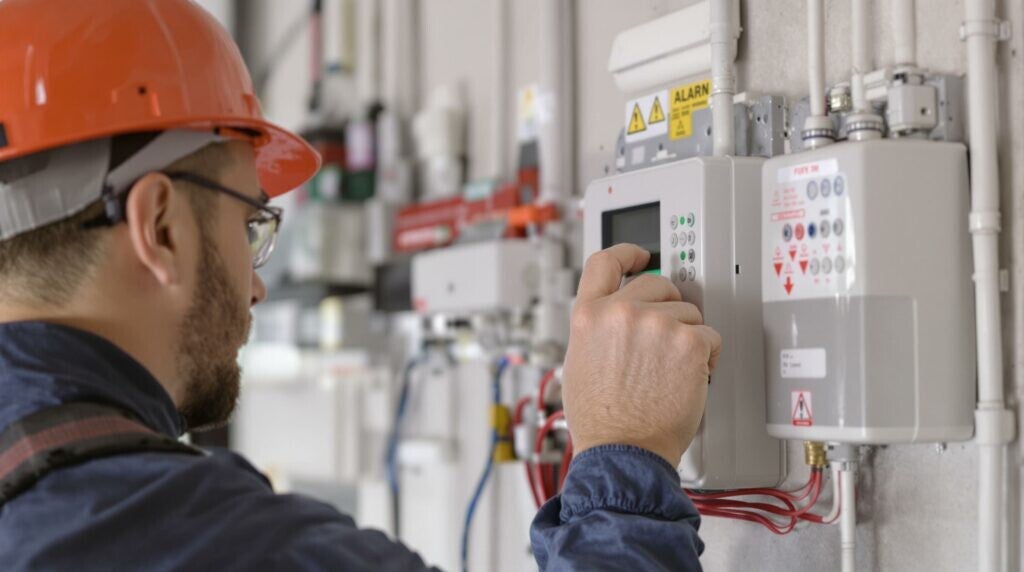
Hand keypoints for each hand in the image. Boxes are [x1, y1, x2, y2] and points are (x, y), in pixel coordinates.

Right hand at [562, 244, 721, 466]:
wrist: (623, 451)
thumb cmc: (601, 421)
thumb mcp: (579, 362)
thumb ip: (597, 329)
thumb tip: (616, 319)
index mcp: (589, 314)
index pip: (606, 262)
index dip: (628, 252)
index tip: (641, 254)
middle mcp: (621, 311)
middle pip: (657, 282)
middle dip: (668, 306)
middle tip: (667, 338)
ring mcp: (656, 323)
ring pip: (688, 312)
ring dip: (686, 338)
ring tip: (671, 372)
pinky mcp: (689, 341)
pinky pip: (710, 336)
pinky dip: (707, 357)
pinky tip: (690, 378)